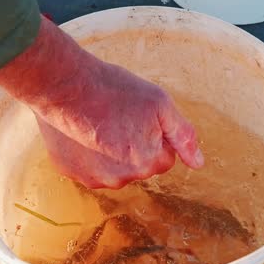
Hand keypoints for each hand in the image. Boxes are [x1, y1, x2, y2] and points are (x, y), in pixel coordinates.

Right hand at [0, 16, 203, 188]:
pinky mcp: (70, 172)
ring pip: (113, 168)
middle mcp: (121, 179)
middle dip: (134, 145)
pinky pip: (88, 166)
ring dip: (110, 151)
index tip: (140, 116)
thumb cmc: (115, 90)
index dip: (155, 134)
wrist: (65, 84)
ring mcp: (93, 178)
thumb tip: (198, 163)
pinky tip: (82, 130)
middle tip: (119, 116)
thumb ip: (183, 136)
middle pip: (139, 165)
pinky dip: (87, 152)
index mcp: (147, 162)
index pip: (164, 157)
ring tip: (100, 122)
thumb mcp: (160, 104)